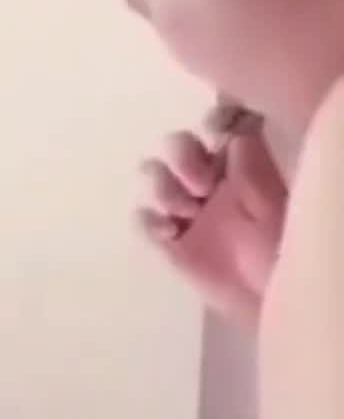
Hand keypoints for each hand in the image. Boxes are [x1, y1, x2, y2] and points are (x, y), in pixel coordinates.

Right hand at [138, 118, 286, 324]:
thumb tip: (231, 133)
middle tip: (201, 185)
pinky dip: (147, 220)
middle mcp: (207, 180)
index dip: (209, 123)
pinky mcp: (168, 242)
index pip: (214, 128)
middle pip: (176, 146)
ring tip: (185, 212)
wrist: (268, 295)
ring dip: (164, 186)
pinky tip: (168, 232)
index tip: (214, 133)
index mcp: (236, 165)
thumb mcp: (270, 200)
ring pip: (153, 175)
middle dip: (183, 157)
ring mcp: (185, 210)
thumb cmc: (277, 246)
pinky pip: (141, 220)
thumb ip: (250, 166)